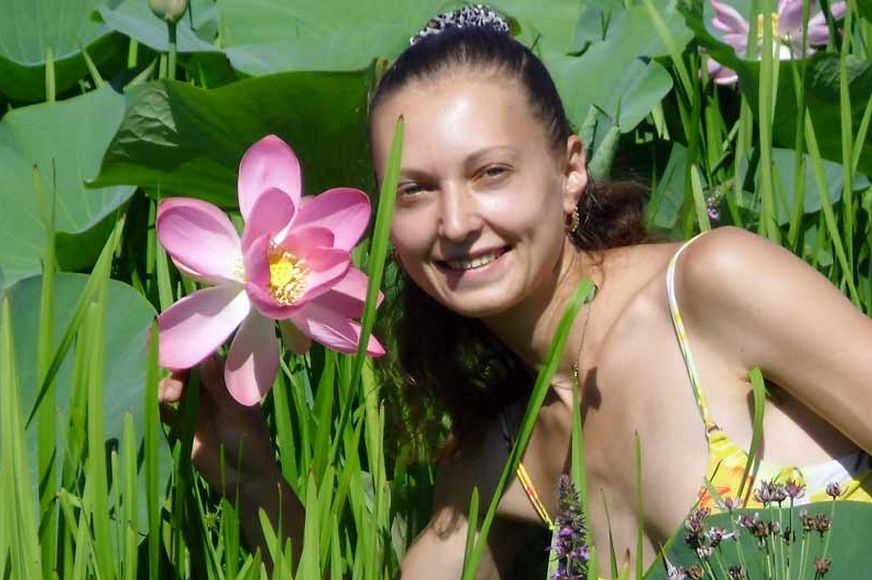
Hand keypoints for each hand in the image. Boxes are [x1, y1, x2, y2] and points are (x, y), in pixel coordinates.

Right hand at [158, 355, 282, 499]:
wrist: (244, 480)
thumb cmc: (250, 442)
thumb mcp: (236, 413)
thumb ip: (218, 386)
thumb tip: (206, 356)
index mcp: (229, 383)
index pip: (207, 360)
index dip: (191, 354)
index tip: (176, 354)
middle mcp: (212, 391)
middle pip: (187, 372)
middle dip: (176, 374)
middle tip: (173, 391)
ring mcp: (198, 408)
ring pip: (175, 389)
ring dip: (166, 388)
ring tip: (166, 399)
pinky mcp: (185, 426)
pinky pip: (167, 411)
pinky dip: (159, 407)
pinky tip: (155, 407)